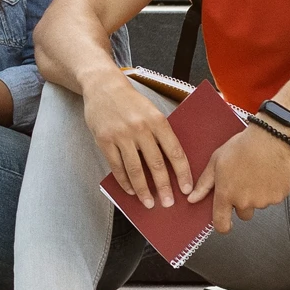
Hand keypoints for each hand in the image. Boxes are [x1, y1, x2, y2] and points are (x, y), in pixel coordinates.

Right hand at [81, 72, 193, 209]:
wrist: (103, 86)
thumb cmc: (131, 101)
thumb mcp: (152, 111)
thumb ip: (161, 133)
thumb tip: (172, 163)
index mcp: (157, 121)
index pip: (174, 152)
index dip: (182, 173)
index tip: (187, 190)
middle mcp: (140, 128)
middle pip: (155, 164)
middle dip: (164, 187)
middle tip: (168, 203)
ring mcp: (121, 135)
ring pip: (135, 169)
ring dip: (143, 190)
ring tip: (148, 202)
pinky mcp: (104, 140)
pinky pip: (116, 166)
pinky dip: (124, 181)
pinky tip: (130, 190)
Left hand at [191, 124, 289, 232]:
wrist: (269, 137)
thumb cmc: (241, 146)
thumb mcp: (216, 161)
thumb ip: (204, 184)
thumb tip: (192, 199)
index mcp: (226, 194)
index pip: (221, 223)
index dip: (222, 226)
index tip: (224, 223)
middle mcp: (245, 201)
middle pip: (243, 214)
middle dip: (243, 203)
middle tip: (244, 182)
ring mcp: (264, 200)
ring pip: (259, 204)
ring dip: (258, 194)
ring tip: (257, 173)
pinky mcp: (280, 196)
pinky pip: (274, 198)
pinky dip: (272, 189)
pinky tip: (269, 173)